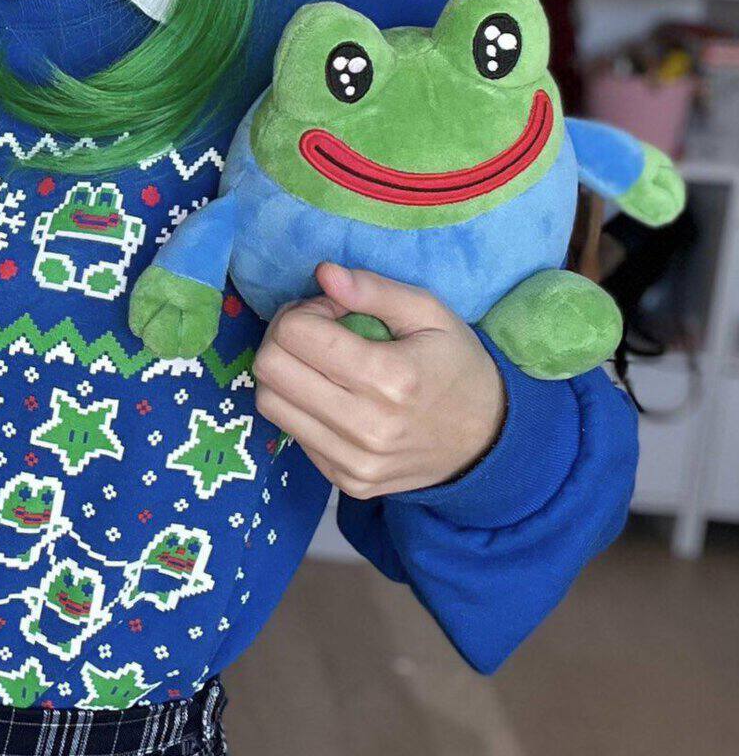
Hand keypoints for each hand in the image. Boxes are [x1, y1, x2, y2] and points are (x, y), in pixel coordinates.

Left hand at [251, 262, 506, 498]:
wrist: (486, 442)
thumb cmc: (456, 366)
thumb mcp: (431, 313)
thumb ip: (375, 290)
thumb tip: (323, 273)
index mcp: (390, 378)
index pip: (294, 334)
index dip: (303, 310)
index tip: (330, 311)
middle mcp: (367, 427)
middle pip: (270, 369)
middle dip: (282, 336)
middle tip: (315, 331)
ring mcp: (354, 461)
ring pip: (269, 403)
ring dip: (284, 372)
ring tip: (319, 362)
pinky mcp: (347, 482)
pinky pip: (292, 433)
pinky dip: (300, 406)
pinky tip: (332, 395)